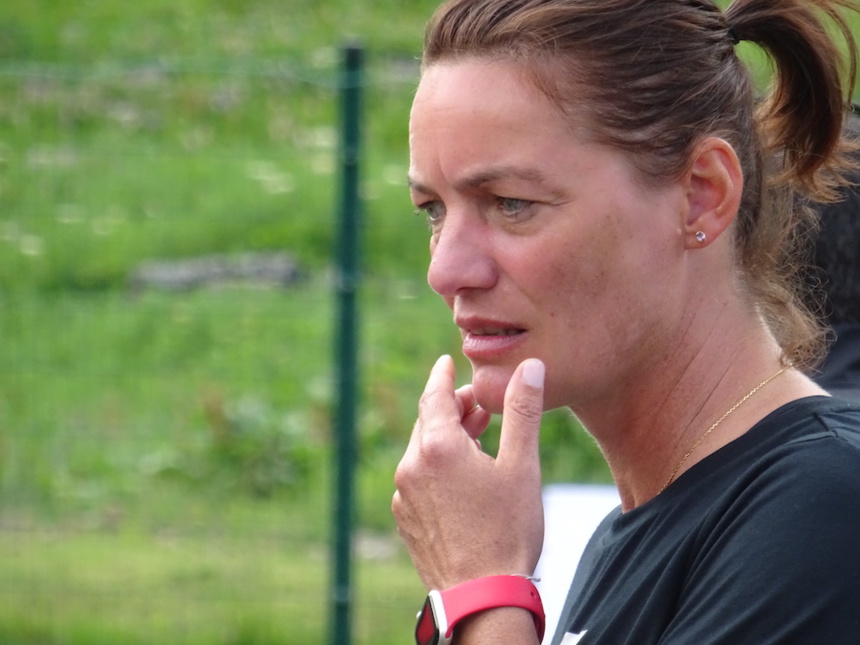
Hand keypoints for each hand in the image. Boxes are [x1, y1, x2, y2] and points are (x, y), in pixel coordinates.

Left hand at [392, 355, 545, 589]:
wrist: (482, 596)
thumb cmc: (506, 531)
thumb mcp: (521, 466)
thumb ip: (522, 411)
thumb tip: (530, 367)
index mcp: (437, 447)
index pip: (434, 395)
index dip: (442, 376)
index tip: (446, 362)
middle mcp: (411, 467)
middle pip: (428, 422)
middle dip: (453, 409)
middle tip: (481, 407)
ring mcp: (404, 496)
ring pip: (422, 452)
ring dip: (447, 439)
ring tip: (478, 440)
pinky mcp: (406, 520)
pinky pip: (418, 479)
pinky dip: (437, 467)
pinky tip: (463, 480)